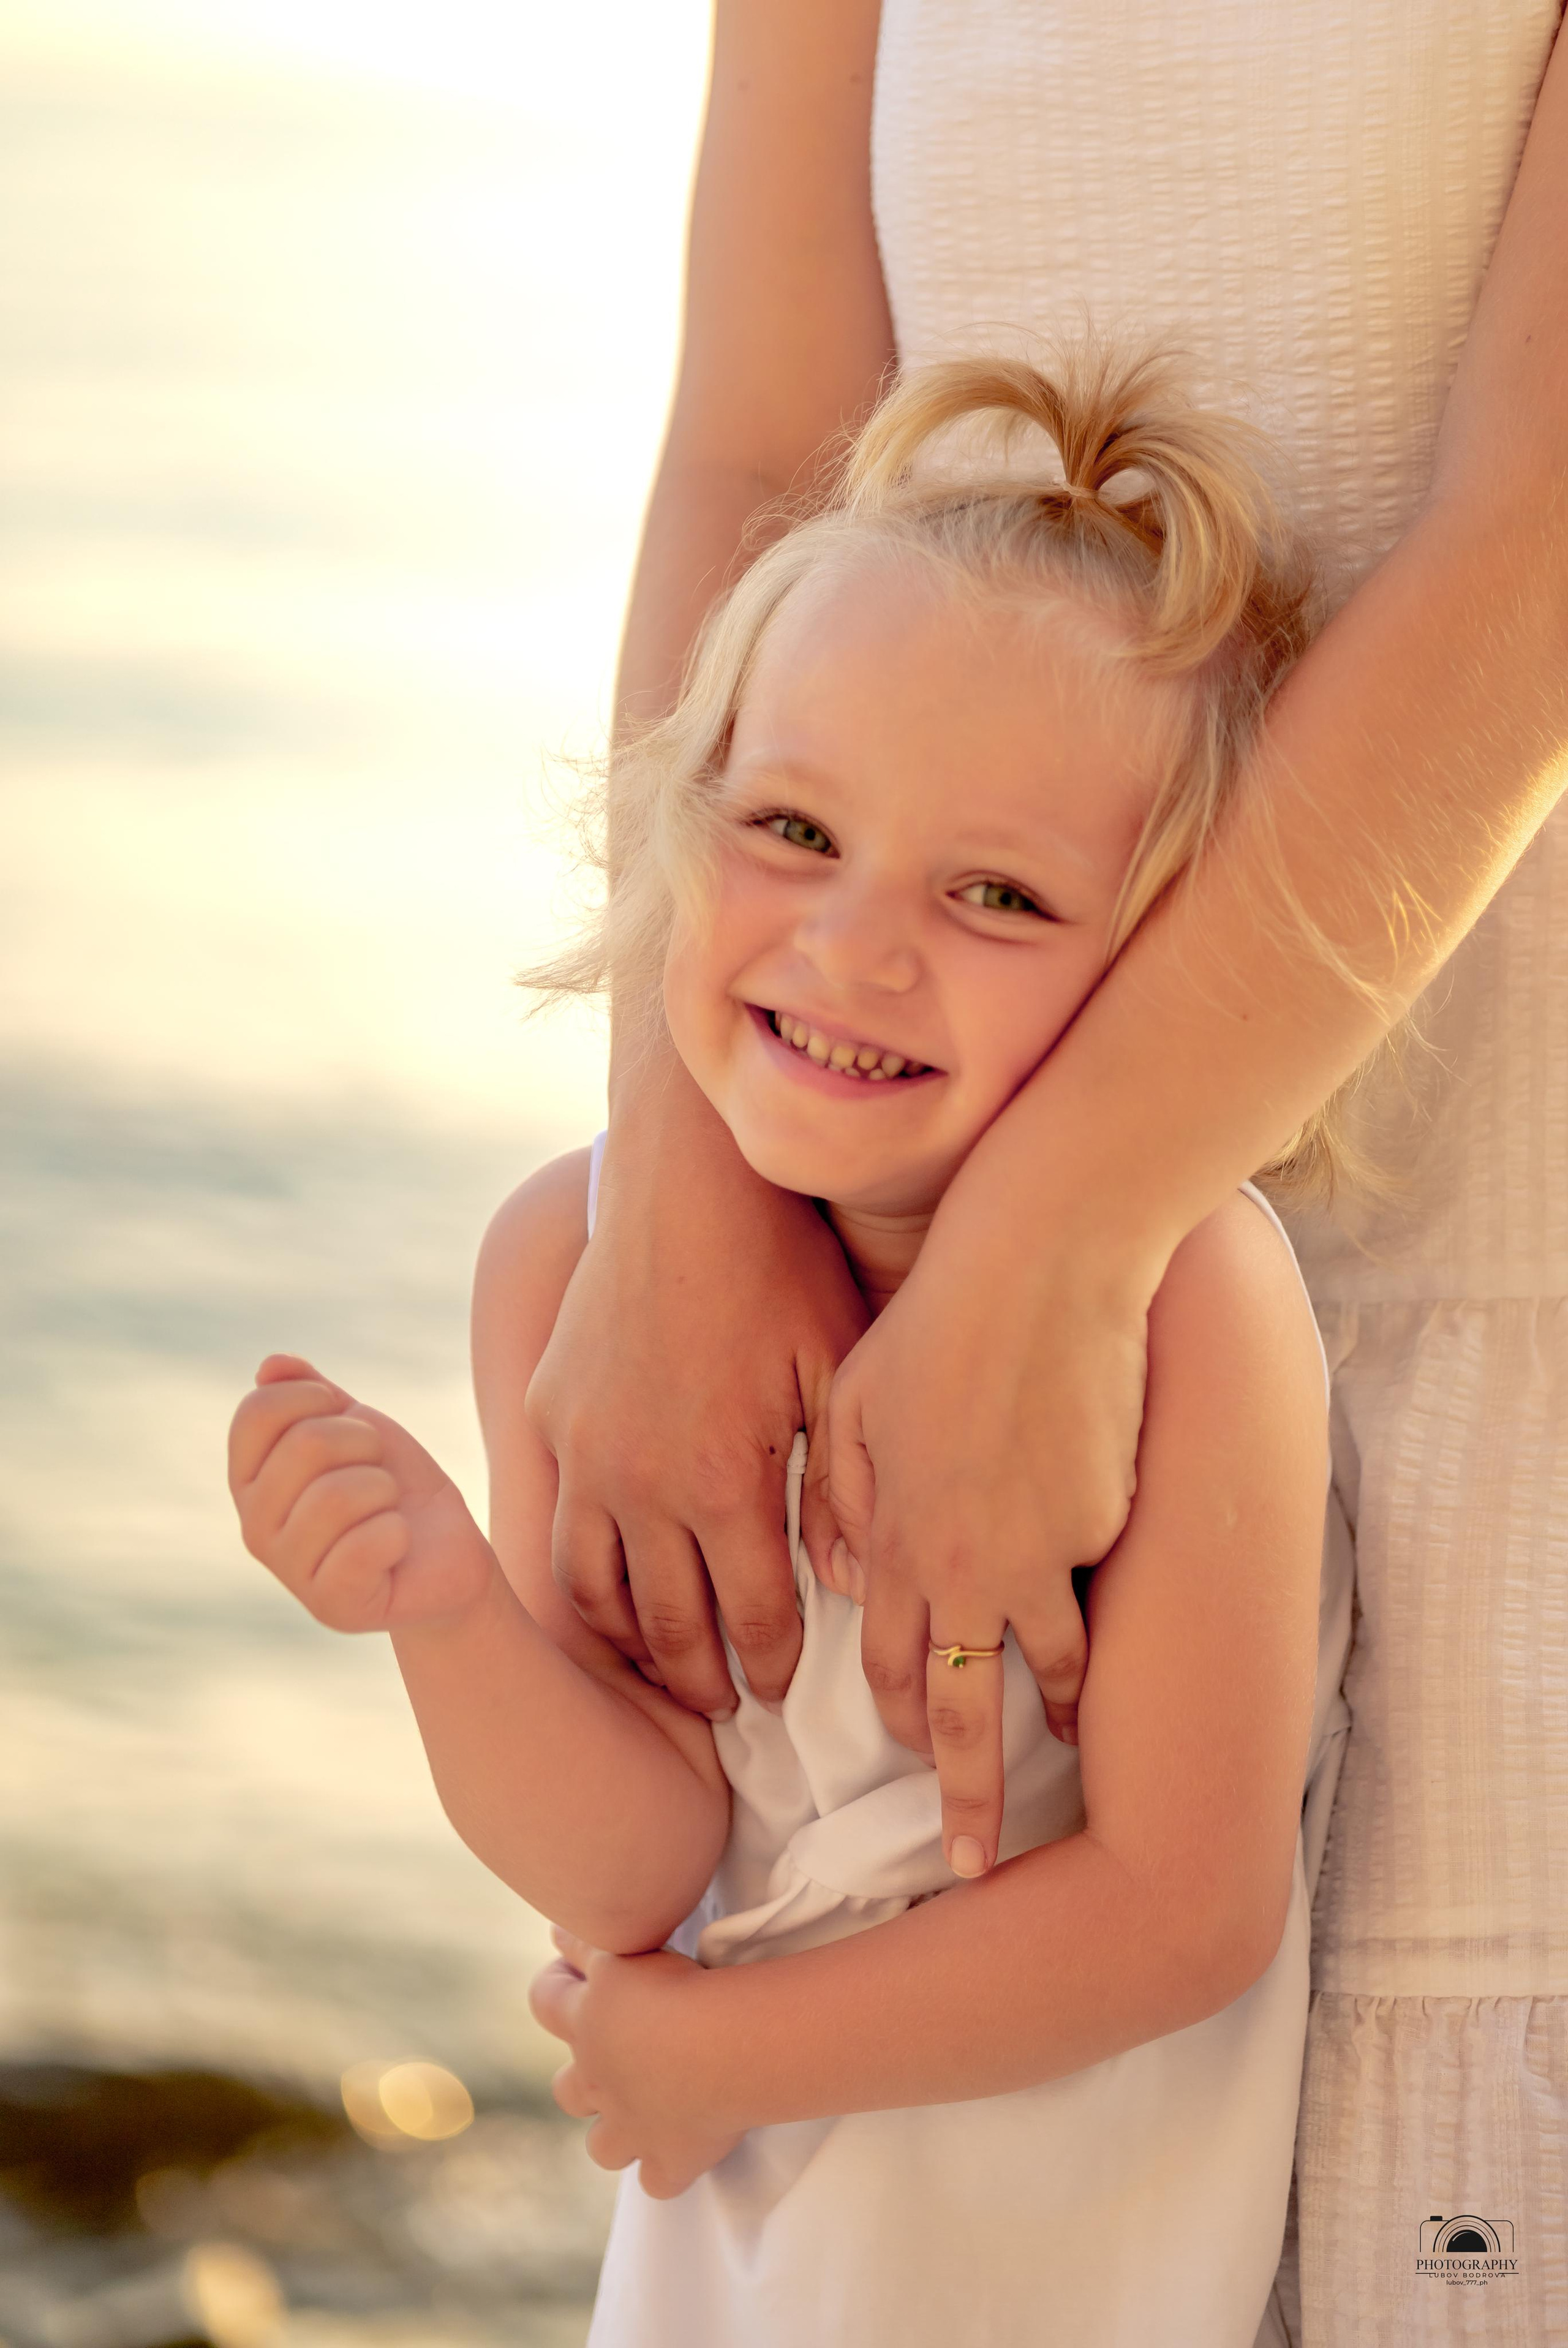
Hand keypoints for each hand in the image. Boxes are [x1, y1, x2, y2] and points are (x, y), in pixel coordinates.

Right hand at [228, 1354, 494, 1629]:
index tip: (349, 1420)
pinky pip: (366, 1545)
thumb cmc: (395, 1487)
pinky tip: (395, 1546)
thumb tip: (270, 1365)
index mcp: (251, 1479)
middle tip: (379, 1474)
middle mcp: (255, 1527)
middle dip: (365, 1444)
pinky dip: (397, 1533)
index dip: (316, 1398)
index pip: (256, 1412)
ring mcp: (290, 1571)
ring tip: (386, 1511)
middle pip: (305, 1445)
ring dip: (385, 1491)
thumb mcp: (357, 1427)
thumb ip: (312, 1394)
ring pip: (338, 1495)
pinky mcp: (332, 1605)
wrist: (446, 1552)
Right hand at [526, 1058, 866, 1717]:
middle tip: (729, 1706)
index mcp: (723, 1479)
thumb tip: (846, 1586)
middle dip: (704, 1679)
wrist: (681, 1183)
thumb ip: (842, 1489)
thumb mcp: (837, 1370)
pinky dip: (580, 1578)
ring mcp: (582, 1450)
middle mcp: (640, 1482)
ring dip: (632, 1644)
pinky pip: (555, 1523)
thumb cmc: (779, 1268)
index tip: (785, 1689)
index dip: (774, 1665)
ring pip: (594, 1591)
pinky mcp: (547, 1414)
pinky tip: (609, 1592)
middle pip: (668, 1626)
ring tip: (666, 1667)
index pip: (752, 1616)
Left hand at [528, 1927, 741, 2199]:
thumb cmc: (679, 1986)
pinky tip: (684, 2151)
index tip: (569, 1974)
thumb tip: (553, 1930)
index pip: (545, 2000)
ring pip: (604, 2147)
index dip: (553, 1985)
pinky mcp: (671, 2159)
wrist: (722, 2048)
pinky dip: (667, 2170)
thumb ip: (587, 1939)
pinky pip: (659, 2182)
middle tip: (618, 2055)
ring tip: (649, 2111)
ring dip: (618, 2134)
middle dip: (584, 2078)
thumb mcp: (627, 1946)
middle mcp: (599, 2080)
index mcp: (587, 2022)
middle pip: (567, 2090)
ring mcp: (632, 2128)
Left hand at [828, 1214, 1153, 1876]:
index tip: (905, 1770)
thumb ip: (838, 1500)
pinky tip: (1098, 1639)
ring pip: (1045, 1669)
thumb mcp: (853, 1401)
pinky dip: (1090, 1620)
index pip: (891, 1665)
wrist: (1043, 1267)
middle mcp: (965, 1564)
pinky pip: (1091, 1589)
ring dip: (1050, 1719)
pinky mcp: (1103, 1521)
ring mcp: (1042, 1550)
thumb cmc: (937, 1320)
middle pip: (962, 1710)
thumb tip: (840, 1579)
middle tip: (973, 1865)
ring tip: (1060, 1749)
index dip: (898, 1725)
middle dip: (967, 1799)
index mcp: (896, 1538)